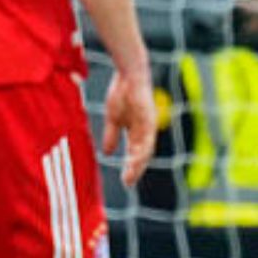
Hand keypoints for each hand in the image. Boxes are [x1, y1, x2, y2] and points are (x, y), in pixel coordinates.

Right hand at [102, 68, 158, 188]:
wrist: (128, 74)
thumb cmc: (122, 94)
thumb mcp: (113, 119)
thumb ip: (112, 136)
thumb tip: (108, 153)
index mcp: (139, 131)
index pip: (137, 153)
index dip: (132, 166)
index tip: (125, 180)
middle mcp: (146, 130)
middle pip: (143, 154)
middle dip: (136, 169)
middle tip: (128, 183)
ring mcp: (149, 124)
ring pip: (146, 149)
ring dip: (138, 164)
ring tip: (130, 176)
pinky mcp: (148, 118)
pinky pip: (146, 137)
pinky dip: (141, 149)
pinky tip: (134, 159)